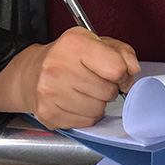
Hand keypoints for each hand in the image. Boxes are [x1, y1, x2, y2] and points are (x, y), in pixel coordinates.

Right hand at [0, 27, 139, 128]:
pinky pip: (85, 122)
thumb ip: (122, 53)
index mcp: (74, 44)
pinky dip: (86, 115)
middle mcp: (58, 68)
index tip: (117, 74)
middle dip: (109, 88)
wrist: (31, 74)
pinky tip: (76, 102)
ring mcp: (50, 93)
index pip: (116, 69)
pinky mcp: (48, 114)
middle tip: (96, 81)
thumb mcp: (96, 42)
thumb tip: (133, 70)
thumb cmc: (68, 58)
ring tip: (85, 91)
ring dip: (98, 103)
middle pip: (109, 91)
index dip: (123, 74)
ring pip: (98, 109)